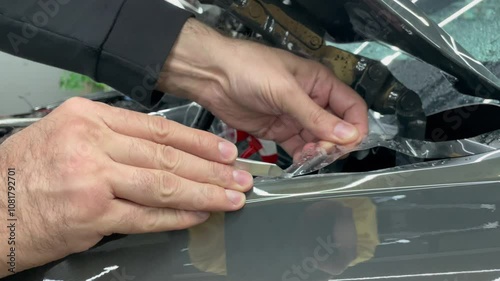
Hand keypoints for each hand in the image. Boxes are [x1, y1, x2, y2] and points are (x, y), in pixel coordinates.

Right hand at [0, 98, 252, 275]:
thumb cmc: (27, 169)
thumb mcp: (68, 132)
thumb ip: (115, 136)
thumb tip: (163, 148)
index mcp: (89, 118)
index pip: (159, 128)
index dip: (199, 141)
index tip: (225, 149)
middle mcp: (92, 144)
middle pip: (168, 156)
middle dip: (211, 169)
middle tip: (239, 175)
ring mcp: (94, 180)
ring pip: (163, 185)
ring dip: (204, 193)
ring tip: (230, 197)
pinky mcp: (93, 215)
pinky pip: (146, 216)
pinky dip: (176, 217)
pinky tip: (198, 215)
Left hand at [159, 19, 367, 158]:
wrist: (213, 76)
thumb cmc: (249, 70)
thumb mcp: (285, 91)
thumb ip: (315, 116)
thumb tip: (349, 135)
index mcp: (320, 83)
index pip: (351, 107)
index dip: (355, 127)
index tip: (348, 145)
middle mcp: (311, 101)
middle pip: (337, 128)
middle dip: (335, 143)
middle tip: (322, 151)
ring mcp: (295, 118)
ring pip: (319, 141)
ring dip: (319, 152)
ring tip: (309, 156)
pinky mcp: (279, 131)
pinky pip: (298, 148)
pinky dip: (303, 157)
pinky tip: (300, 161)